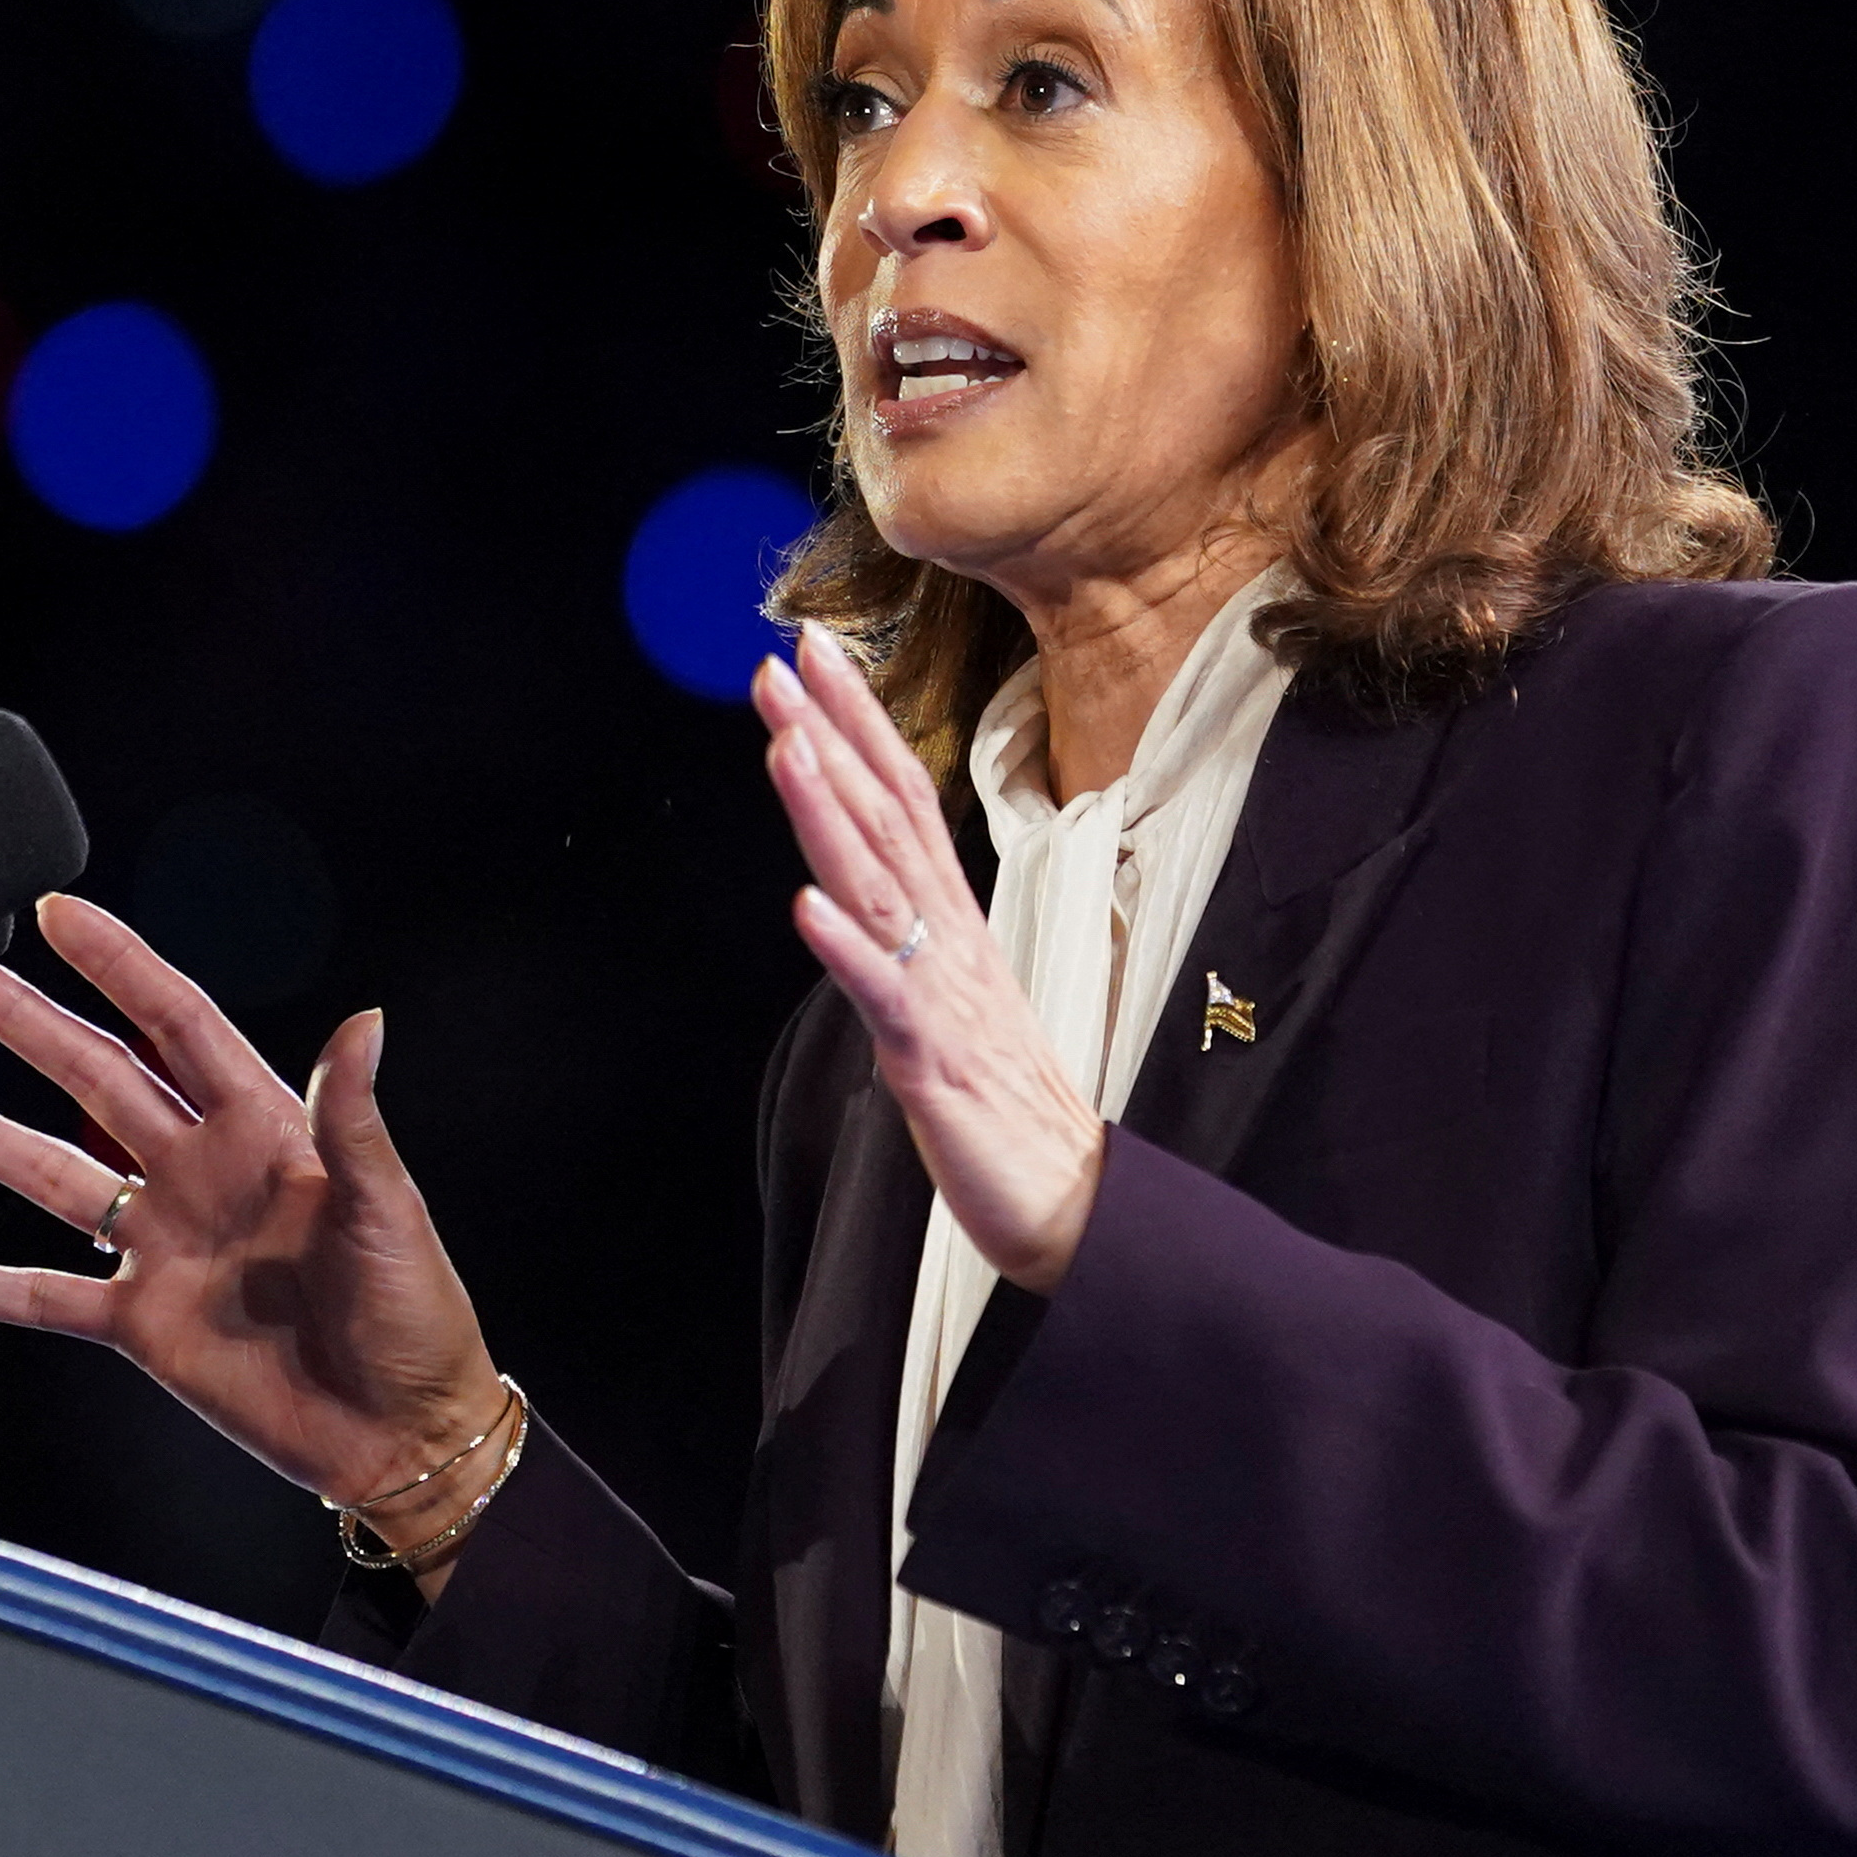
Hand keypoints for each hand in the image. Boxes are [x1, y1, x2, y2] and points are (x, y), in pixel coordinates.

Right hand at [0, 895, 507, 1581]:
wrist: (402, 1433)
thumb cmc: (417, 1315)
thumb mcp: (387, 1207)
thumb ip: (352, 1120)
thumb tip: (365, 1020)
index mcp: (264, 1131)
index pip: (175, 1025)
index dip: (120, 967)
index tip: (61, 916)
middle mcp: (201, 1175)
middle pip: (93, 1079)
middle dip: (25, 1024)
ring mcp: (163, 1247)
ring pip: (49, 1172)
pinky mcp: (140, 1324)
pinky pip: (40, 1295)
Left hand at [755, 626, 1105, 1291]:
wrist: (1073, 1202)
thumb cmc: (1008, 1107)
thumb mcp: (953, 1000)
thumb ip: (910, 939)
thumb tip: (856, 888)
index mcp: (954, 925)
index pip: (904, 799)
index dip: (859, 723)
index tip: (814, 654)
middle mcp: (951, 943)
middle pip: (890, 819)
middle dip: (834, 736)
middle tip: (783, 661)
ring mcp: (945, 997)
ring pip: (881, 887)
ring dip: (829, 813)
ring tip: (785, 745)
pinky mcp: (936, 1063)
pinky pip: (887, 998)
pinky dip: (848, 949)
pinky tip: (806, 906)